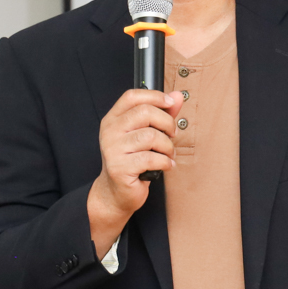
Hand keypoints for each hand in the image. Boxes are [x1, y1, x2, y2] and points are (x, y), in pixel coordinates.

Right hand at [87, 88, 182, 258]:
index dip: (155, 96)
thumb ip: (161, 114)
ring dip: (167, 146)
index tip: (170, 103)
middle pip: (145, 112)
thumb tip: (177, 96)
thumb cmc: (132, 161)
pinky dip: (165, 162)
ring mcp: (113, 150)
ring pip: (151, 136)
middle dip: (167, 123)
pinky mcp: (120, 168)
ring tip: (168, 154)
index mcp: (113, 120)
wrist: (116, 192)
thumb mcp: (145, 134)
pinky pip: (151, 158)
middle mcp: (110, 132)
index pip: (132, 97)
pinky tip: (165, 165)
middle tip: (171, 135)